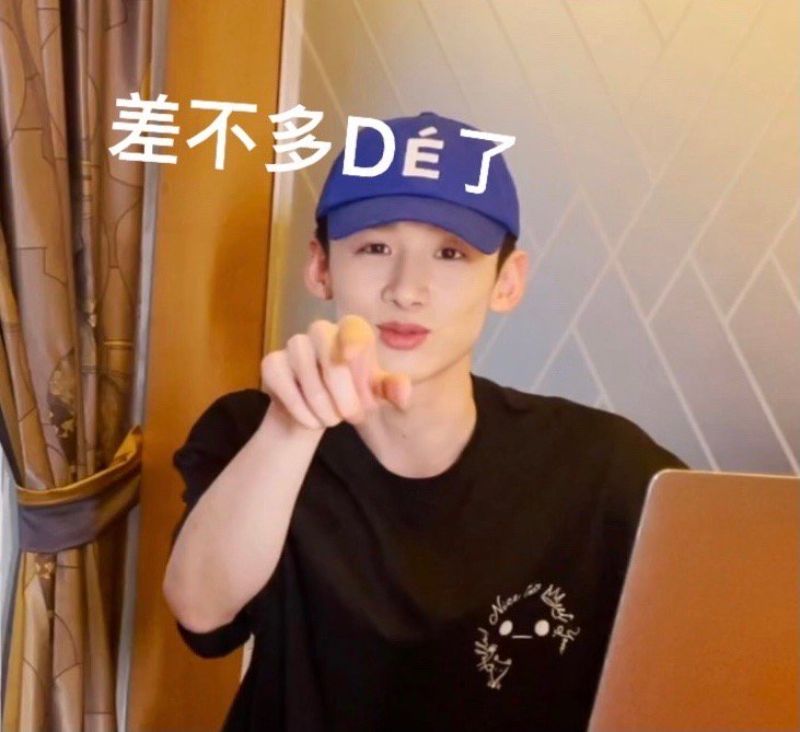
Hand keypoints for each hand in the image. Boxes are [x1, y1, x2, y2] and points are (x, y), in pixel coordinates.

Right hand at [259, 314, 411, 430]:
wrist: (314, 413)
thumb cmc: (350, 395)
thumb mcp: (374, 395)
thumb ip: (390, 390)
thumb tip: (402, 393)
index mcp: (351, 333)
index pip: (352, 326)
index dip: (351, 339)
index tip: (349, 356)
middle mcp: (321, 331)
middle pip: (330, 358)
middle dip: (344, 396)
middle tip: (351, 418)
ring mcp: (294, 345)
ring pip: (306, 374)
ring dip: (323, 407)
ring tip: (330, 419)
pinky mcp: (272, 363)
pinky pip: (285, 386)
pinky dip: (299, 409)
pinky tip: (309, 419)